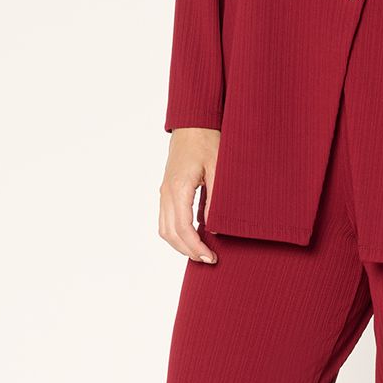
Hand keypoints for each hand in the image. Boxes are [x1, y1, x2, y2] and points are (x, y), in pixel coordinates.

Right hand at [160, 128, 221, 262]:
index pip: (183, 228)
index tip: (211, 257)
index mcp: (178, 188)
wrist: (193, 123)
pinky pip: (165, 218)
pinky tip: (192, 236)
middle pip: (170, 233)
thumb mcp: (218, 169)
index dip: (196, 247)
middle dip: (188, 251)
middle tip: (209, 260)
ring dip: (180, 244)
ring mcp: (164, 191)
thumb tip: (215, 228)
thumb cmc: (207, 141)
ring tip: (200, 252)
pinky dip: (176, 233)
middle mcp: (166, 192)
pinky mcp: (166, 190)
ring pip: (164, 228)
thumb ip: (216, 199)